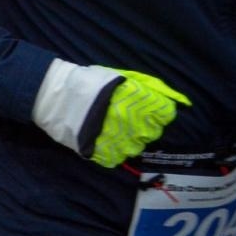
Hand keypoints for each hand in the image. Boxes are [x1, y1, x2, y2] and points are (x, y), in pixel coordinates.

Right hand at [32, 61, 190, 167]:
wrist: (54, 95)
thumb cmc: (89, 82)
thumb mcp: (122, 77)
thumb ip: (153, 88)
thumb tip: (181, 100)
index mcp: (139, 102)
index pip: (165, 113)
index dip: (156, 110)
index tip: (144, 108)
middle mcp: (133, 122)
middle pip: (153, 131)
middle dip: (142, 124)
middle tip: (124, 117)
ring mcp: (118, 140)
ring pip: (137, 147)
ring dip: (128, 139)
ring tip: (112, 128)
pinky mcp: (102, 153)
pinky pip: (118, 158)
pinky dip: (113, 150)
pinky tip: (103, 138)